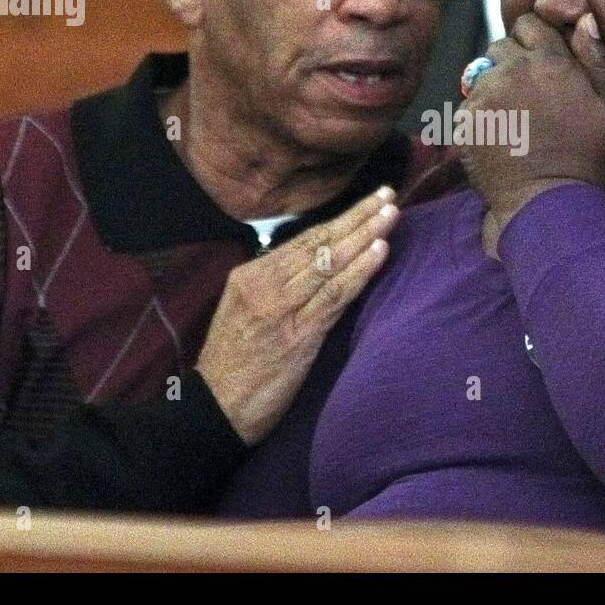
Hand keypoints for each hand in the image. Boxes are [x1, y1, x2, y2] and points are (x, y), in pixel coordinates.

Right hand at [195, 186, 399, 443]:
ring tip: (391, 215)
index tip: (368, 201)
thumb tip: (308, 266)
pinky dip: (360, 271)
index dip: (339, 219)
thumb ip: (272, 287)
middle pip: (320, 243)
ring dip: (365, 236)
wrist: (214, 410)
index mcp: (250, 276)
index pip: (303, 239)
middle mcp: (264, 285)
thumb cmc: (233, 365)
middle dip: (358, 216)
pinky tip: (380, 253)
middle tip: (388, 194)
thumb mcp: (243, 313)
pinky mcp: (297, 336)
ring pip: (330, 263)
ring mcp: (281, 309)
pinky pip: (335, 296)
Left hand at [460, 12, 604, 254]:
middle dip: (512, 62)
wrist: (546, 200)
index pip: (529, 24)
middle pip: (501, 45)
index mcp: (550, 61)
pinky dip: (480, 115)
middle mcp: (513, 69)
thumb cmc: (584, 156)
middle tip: (527, 95)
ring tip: (513, 119)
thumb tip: (584, 20)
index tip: (541, 63)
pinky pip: (468, 103)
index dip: (534, 40)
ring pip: (482, 72)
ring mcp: (485, 93)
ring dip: (494, 87)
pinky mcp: (465, 118)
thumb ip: (596, 58)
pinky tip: (499, 137)